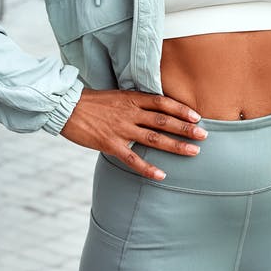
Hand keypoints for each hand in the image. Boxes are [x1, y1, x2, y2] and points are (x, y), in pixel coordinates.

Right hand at [60, 88, 206, 180]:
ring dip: (175, 146)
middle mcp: (130, 113)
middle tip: (204, 135)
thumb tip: (155, 109)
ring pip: (153, 139)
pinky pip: (132, 158)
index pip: (162, 102)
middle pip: (163, 121)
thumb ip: (136, 102)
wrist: (66, 107)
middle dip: (185, 128)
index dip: (181, 109)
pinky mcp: (110, 144)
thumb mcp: (118, 95)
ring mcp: (121, 129)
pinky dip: (147, 168)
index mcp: (132, 99)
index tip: (196, 116)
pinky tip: (161, 175)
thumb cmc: (92, 102)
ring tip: (193, 152)